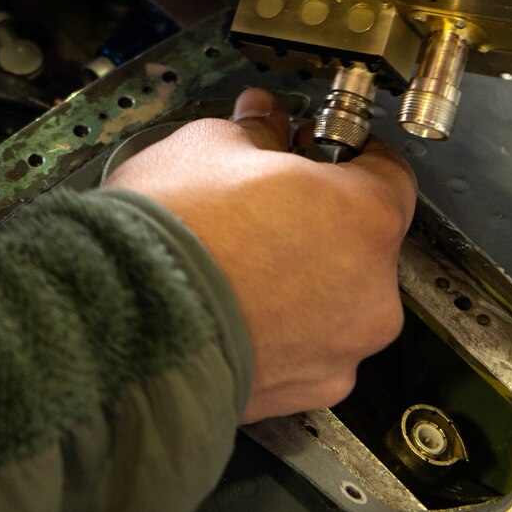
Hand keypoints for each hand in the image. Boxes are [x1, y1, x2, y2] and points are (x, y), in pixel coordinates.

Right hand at [104, 88, 415, 420]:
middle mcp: (372, 290)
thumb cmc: (170, 234)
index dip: (349, 155)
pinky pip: (308, 348)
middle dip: (320, 221)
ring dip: (303, 280)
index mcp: (363, 217)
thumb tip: (262, 121)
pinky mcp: (306, 390)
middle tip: (265, 205)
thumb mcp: (209, 145)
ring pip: (337, 300)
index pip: (390, 172)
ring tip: (239, 261)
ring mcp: (341, 348)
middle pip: (362, 242)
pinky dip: (281, 329)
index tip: (318, 152)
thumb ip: (255, 129)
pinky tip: (233, 305)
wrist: (121, 319)